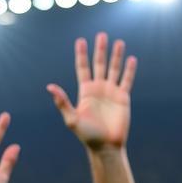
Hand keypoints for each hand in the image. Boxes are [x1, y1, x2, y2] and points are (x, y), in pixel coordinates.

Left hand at [47, 34, 136, 150]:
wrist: (106, 147)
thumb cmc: (88, 136)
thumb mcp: (72, 119)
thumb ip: (62, 102)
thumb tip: (50, 86)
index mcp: (85, 91)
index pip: (83, 68)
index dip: (82, 54)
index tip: (80, 40)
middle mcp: (98, 89)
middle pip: (99, 64)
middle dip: (100, 50)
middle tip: (102, 35)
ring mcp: (111, 93)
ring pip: (114, 69)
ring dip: (116, 56)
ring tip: (118, 42)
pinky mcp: (123, 99)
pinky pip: (127, 81)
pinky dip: (129, 70)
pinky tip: (131, 59)